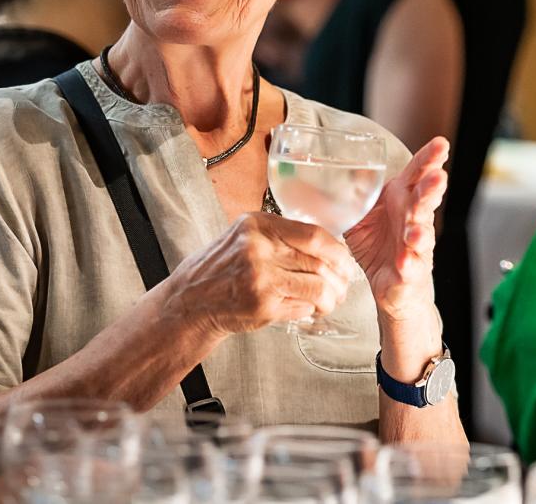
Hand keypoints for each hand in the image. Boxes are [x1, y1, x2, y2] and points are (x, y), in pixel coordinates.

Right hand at [168, 211, 353, 335]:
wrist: (191, 301)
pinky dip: (310, 310)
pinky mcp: (262, 305)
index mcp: (257, 225)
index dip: (337, 250)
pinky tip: (308, 310)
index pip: (313, 235)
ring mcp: (260, 278)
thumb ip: (279, 236)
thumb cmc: (220, 269)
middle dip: (339, 277)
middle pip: (319, 262)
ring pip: (317, 287)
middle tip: (343, 285)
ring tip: (329, 301)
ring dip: (330, 298)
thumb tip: (326, 246)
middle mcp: (258, 248)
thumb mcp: (244, 237)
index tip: (344, 260)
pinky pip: (302, 307)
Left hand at [345, 137, 448, 320]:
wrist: (391, 285)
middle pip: (425, 199)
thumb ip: (350, 195)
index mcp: (402, 198)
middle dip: (432, 188)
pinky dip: (408, 263)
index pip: (418, 174)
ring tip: (415, 230)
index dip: (430, 159)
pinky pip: (411, 266)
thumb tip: (323, 174)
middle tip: (438, 177)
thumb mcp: (360, 215)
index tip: (441, 144)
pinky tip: (404, 260)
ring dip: (420, 231)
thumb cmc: (380, 243)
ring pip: (422, 234)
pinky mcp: (412, 270)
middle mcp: (414, 218)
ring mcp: (416, 245)